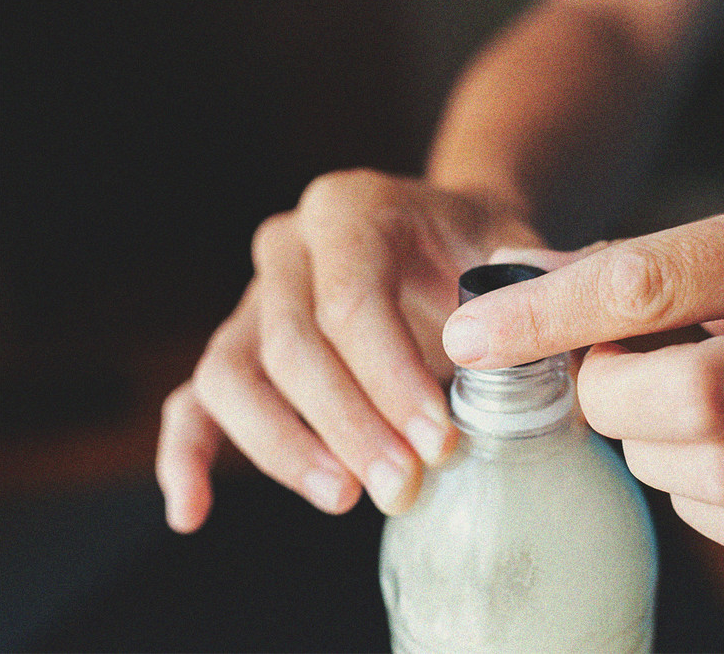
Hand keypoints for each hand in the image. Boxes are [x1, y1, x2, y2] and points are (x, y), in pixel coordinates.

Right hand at [157, 169, 541, 531]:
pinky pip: (194, 399)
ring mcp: (254, 297)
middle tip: (405, 487)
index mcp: (351, 210)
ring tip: (346, 497)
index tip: (441, 443)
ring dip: (283, 446)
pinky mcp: (240, 347)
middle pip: (291, 344)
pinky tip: (194, 513)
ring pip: (233, 374)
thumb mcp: (515, 248)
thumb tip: (538, 338)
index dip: (391, 379)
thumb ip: (535, 284)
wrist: (445, 240)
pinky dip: (186, 454)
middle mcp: (289, 247)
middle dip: (350, 426)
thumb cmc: (479, 248)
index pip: (352, 301)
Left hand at [443, 179, 723, 553]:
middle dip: (608, 397)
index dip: (544, 316)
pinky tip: (702, 449)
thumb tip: (527, 297)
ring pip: (712, 474)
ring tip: (663, 406)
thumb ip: (654, 264)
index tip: (468, 336)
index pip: (650, 283)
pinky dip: (692, 492)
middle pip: (686, 399)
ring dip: (647, 447)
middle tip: (607, 376)